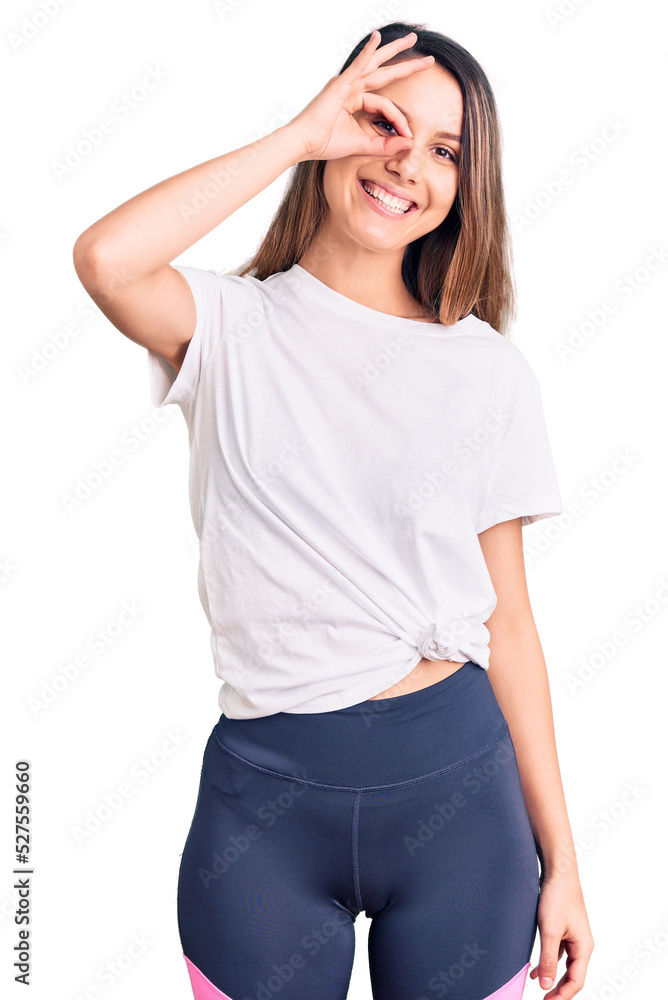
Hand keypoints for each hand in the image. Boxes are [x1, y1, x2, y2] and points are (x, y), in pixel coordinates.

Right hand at [286, 29, 434, 161]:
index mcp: (354, 100)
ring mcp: (346, 83)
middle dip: (405, 65)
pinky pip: (357, 65)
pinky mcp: (339, 84)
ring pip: (375, 64)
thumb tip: (408, 144)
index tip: (408, 136)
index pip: (385, 104)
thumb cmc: (325, 143)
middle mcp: (351, 87)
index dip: (399, 119)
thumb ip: (384, 145)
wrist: (304, 144)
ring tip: (412, 40)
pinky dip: (367, 52)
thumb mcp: (362, 144)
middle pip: (383, 72)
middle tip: (428, 60)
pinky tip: (376, 38)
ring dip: (394, 50)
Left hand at [529, 873, 594, 998]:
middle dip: (560, 990)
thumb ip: (548, 959)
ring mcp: (573, 936)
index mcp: (584, 947)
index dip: (563, 995)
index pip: (576, 980)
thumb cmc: (557, 898)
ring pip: (565, 965)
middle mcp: (582, 944)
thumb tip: (546, 985)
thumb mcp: (550, 931)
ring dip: (553, 977)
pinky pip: (558, 953)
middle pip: (573, 975)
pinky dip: (548, 963)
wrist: (558, 871)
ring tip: (540, 990)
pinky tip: (535, 970)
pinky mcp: (564, 929)